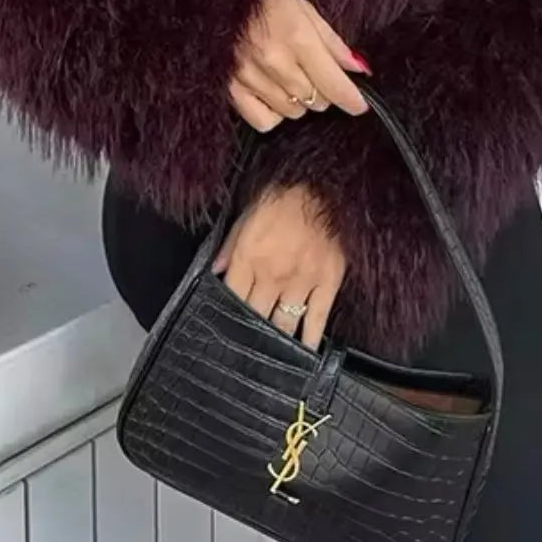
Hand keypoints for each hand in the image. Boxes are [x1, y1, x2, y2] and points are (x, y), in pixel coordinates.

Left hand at [212, 183, 344, 349]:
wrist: (324, 183)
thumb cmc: (283, 194)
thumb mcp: (247, 213)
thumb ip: (229, 245)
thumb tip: (214, 270)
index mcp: (248, 257)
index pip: (231, 298)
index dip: (226, 316)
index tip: (223, 332)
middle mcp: (272, 275)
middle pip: (255, 316)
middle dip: (249, 333)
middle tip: (245, 352)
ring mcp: (301, 281)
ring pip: (284, 323)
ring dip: (276, 341)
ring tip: (271, 357)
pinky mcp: (327, 282)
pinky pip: (317, 318)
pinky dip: (310, 339)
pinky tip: (305, 353)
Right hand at [230, 0, 370, 131]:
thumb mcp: (304, 6)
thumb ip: (332, 42)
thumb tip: (359, 68)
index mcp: (297, 38)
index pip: (334, 85)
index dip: (352, 100)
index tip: (359, 105)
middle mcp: (274, 62)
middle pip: (316, 101)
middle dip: (323, 91)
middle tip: (315, 73)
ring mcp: (250, 77)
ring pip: (292, 112)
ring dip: (299, 101)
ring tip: (290, 78)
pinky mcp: (230, 88)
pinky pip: (262, 121)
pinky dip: (273, 113)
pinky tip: (272, 94)